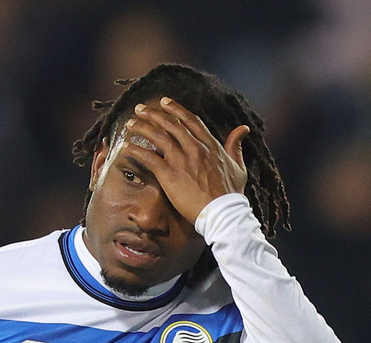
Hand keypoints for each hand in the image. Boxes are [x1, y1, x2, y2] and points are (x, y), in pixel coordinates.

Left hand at [121, 96, 248, 223]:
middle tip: (140, 109)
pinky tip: (127, 146)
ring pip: (158, 136)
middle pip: (171, 124)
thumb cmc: (231, 194)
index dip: (176, 109)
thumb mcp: (239, 166)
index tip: (164, 102)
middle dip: (153, 114)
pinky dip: (137, 150)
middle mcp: (195, 148)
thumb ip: (236, 145)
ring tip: (131, 123)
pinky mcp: (170, 174)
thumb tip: (243, 129)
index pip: (191, 121)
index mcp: (210, 145)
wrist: (223, 212)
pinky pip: (149, 157)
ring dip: (142, 127)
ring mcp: (181, 160)